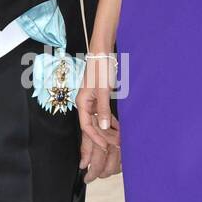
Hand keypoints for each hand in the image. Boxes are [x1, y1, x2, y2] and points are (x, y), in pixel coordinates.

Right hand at [75, 55, 120, 174]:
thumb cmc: (100, 68)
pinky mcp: (99, 97)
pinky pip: (103, 114)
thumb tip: (103, 126)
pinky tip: (118, 129)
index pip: (87, 127)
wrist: (102, 52)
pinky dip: (110, 122)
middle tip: (113, 150)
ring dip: (108, 131)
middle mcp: (85, 104)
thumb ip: (103, 109)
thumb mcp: (103, 90)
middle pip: (92, 127)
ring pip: (98, 122)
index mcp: (82, 103)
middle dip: (101, 139)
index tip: (105, 147)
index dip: (95, 139)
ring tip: (118, 142)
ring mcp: (91, 101)